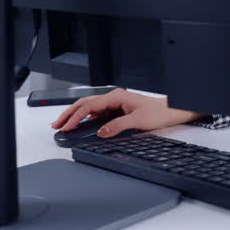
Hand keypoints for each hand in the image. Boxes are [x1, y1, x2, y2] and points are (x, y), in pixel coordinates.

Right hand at [50, 88, 203, 137]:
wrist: (173, 112)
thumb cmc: (159, 112)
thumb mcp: (137, 121)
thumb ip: (117, 126)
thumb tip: (101, 132)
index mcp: (116, 97)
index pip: (89, 105)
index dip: (75, 116)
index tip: (65, 126)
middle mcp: (114, 98)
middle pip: (85, 104)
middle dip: (69, 114)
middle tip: (57, 125)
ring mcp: (116, 104)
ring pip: (90, 108)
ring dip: (76, 116)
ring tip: (64, 125)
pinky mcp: (119, 110)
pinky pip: (98, 113)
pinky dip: (87, 119)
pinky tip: (81, 126)